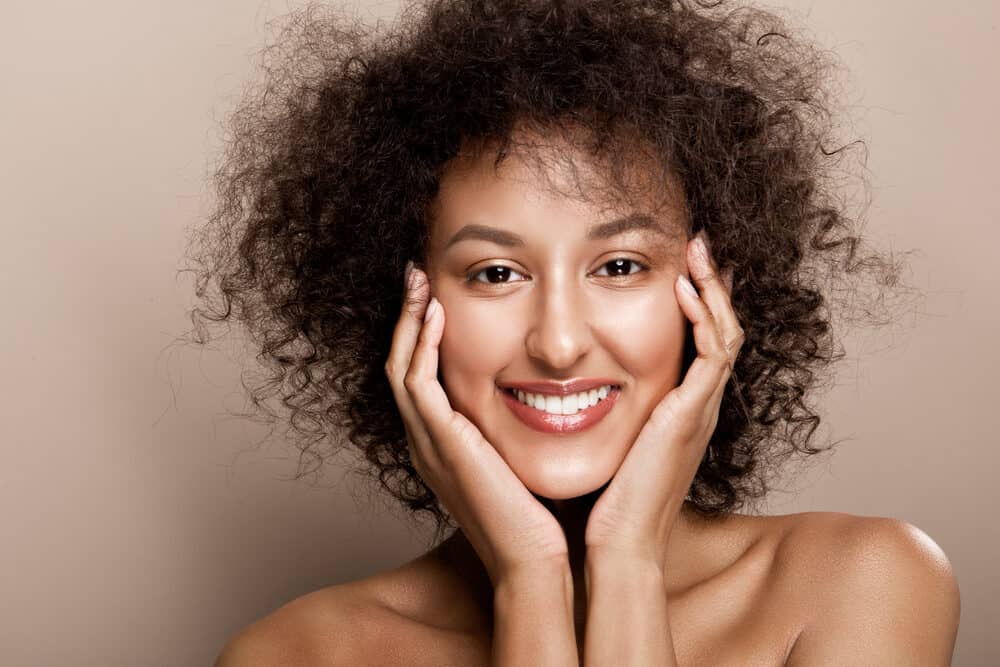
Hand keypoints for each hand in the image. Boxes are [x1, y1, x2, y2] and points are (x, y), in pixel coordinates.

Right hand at [384, 264, 569, 585]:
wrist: (532, 559)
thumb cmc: (537, 516)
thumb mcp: (518, 461)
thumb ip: (515, 430)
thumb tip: (547, 399)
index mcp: (441, 444)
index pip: (419, 377)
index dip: (422, 335)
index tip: (437, 298)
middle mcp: (425, 441)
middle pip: (400, 364)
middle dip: (408, 318)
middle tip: (417, 277)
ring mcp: (427, 443)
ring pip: (401, 366)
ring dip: (409, 320)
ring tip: (419, 281)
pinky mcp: (440, 443)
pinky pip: (417, 382)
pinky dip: (422, 345)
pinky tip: (438, 314)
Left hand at [584, 231, 743, 567]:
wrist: (618, 543)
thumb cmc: (606, 501)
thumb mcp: (610, 443)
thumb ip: (603, 413)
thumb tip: (570, 388)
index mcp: (680, 411)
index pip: (700, 344)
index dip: (695, 304)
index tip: (677, 267)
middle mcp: (697, 406)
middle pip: (722, 329)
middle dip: (711, 285)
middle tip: (696, 246)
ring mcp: (700, 409)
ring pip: (726, 332)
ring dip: (712, 288)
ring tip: (696, 251)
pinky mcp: (692, 414)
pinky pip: (714, 353)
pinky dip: (705, 316)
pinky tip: (683, 288)